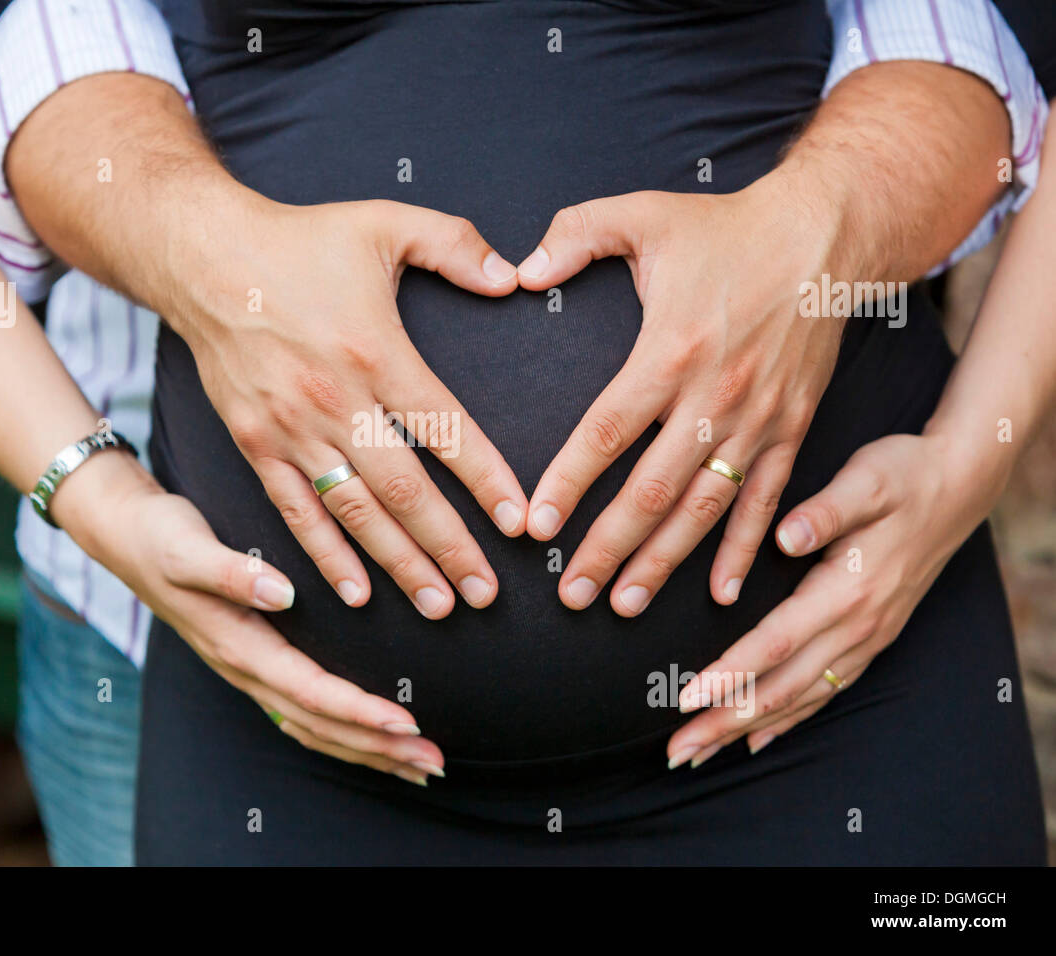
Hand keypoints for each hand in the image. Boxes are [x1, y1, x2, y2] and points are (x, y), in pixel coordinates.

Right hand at [53, 454, 446, 785]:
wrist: (126, 538)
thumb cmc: (162, 537)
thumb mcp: (188, 547)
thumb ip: (233, 571)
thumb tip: (281, 592)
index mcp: (237, 643)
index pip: (306, 690)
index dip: (355, 709)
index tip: (403, 720)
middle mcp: (245, 668)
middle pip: (318, 724)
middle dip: (376, 747)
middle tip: (432, 761)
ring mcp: (249, 673)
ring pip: (313, 728)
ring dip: (367, 750)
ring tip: (419, 765)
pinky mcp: (256, 665)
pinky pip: (304, 715)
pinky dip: (344, 734)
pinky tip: (376, 743)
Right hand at [175, 193, 526, 618]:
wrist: (202, 256)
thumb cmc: (300, 239)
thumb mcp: (385, 222)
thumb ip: (456, 245)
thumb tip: (514, 277)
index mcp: (375, 351)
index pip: (444, 430)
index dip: (486, 480)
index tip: (521, 523)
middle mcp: (334, 401)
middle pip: (403, 490)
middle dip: (450, 547)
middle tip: (488, 595)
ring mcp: (290, 429)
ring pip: (354, 512)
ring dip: (399, 564)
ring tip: (439, 605)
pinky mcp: (255, 445)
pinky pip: (296, 511)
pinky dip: (326, 555)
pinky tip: (356, 594)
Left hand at [517, 174, 848, 614]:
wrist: (825, 234)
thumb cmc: (727, 228)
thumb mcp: (643, 214)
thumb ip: (574, 236)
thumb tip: (519, 271)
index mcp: (669, 351)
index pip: (606, 433)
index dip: (568, 484)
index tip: (535, 528)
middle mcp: (714, 397)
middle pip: (651, 491)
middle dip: (607, 550)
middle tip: (571, 596)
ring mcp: (758, 420)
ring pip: (703, 510)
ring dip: (663, 563)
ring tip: (624, 606)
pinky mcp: (792, 428)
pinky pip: (764, 502)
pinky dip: (742, 550)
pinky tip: (719, 594)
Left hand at [665, 429, 1010, 767]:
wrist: (958, 485)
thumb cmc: (903, 475)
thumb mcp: (867, 480)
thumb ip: (826, 511)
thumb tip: (787, 536)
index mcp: (846, 592)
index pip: (776, 644)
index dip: (729, 674)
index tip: (685, 699)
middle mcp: (857, 627)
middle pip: (781, 688)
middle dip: (724, 722)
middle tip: (676, 752)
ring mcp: (866, 640)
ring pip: (799, 700)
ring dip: (746, 729)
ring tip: (699, 753)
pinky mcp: (870, 640)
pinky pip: (824, 693)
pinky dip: (787, 720)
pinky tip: (756, 739)